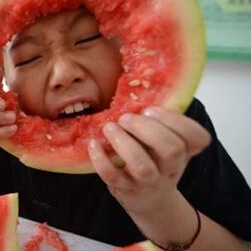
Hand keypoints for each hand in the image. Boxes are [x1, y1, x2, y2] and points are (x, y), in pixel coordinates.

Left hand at [88, 106, 210, 214]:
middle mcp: (170, 167)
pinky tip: (93, 143)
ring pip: (142, 166)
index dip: (178, 121)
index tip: (152, 109)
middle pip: (172, 149)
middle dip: (148, 128)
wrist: (150, 201)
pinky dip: (100, 159)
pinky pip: (112, 176)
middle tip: (127, 118)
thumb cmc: (155, 163)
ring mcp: (147, 181)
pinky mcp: (124, 189)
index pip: (198, 138)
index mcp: (184, 151)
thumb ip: (161, 122)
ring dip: (124, 143)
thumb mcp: (166, 143)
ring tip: (110, 127)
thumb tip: (139, 90)